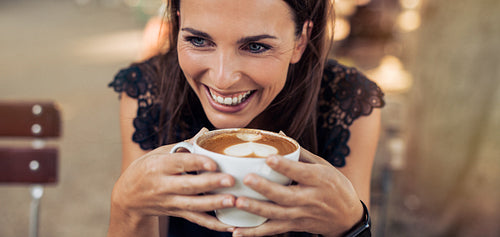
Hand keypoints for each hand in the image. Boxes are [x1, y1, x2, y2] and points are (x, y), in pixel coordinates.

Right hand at [111, 128, 236, 231]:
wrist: (128, 196)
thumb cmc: (147, 169)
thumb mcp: (159, 153)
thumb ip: (184, 145)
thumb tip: (205, 132)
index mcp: (159, 166)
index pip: (179, 163)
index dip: (196, 163)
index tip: (213, 163)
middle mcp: (162, 185)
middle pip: (188, 186)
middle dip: (210, 183)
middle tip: (230, 180)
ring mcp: (169, 202)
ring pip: (192, 205)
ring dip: (214, 204)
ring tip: (232, 200)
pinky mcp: (176, 213)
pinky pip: (196, 220)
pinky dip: (213, 224)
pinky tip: (229, 225)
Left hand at [232, 149, 363, 236]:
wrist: (348, 217)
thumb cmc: (334, 186)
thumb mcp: (324, 166)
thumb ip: (300, 153)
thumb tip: (278, 134)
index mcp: (320, 179)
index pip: (301, 172)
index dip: (285, 166)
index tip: (269, 158)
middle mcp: (311, 199)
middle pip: (286, 195)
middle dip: (265, 188)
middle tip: (247, 179)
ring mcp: (302, 215)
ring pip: (277, 214)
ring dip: (257, 210)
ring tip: (238, 202)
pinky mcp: (295, 226)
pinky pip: (273, 230)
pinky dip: (255, 233)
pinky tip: (237, 231)